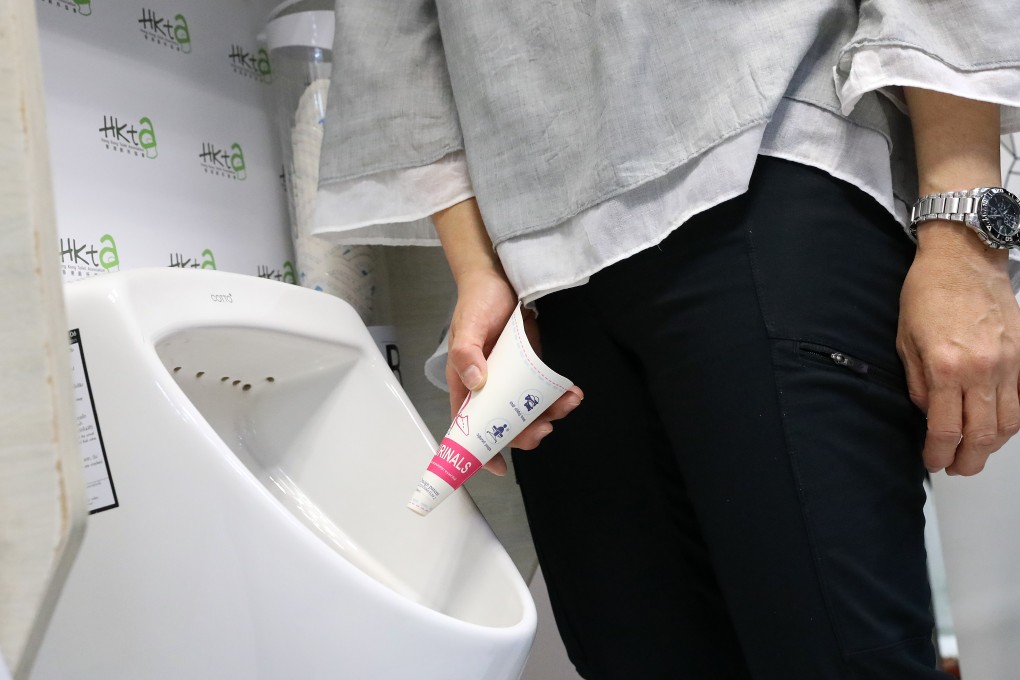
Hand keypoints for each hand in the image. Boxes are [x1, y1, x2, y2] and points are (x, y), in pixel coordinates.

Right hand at [445, 268, 583, 474]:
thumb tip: (476, 382)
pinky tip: (572, 391)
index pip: (468, 426)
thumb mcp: (467, 326)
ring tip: (567, 404)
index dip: (480, 449)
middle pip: (504, 424)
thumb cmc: (476, 302)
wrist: (498, 279)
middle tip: (544, 430)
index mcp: (466, 384)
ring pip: (528, 410)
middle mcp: (488, 387)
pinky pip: (544, 390)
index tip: (498, 466)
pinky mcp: (530, 368)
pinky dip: (559, 396)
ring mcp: (511, 379)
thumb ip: (467, 353)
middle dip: (525, 433)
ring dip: (549, 414)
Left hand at [897, 221, 1019, 474]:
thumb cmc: (927, 293)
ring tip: (973, 453)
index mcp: (945, 367)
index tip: (932, 461)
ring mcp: (1009, 363)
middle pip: (982, 435)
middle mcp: (981, 369)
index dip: (938, 453)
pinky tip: (994, 428)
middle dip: (967, 461)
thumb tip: (926, 414)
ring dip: (991, 446)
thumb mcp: (905, 340)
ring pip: (1008, 424)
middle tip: (955, 468)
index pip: (945, 429)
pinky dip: (1010, 423)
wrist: (964, 256)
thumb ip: (916, 383)